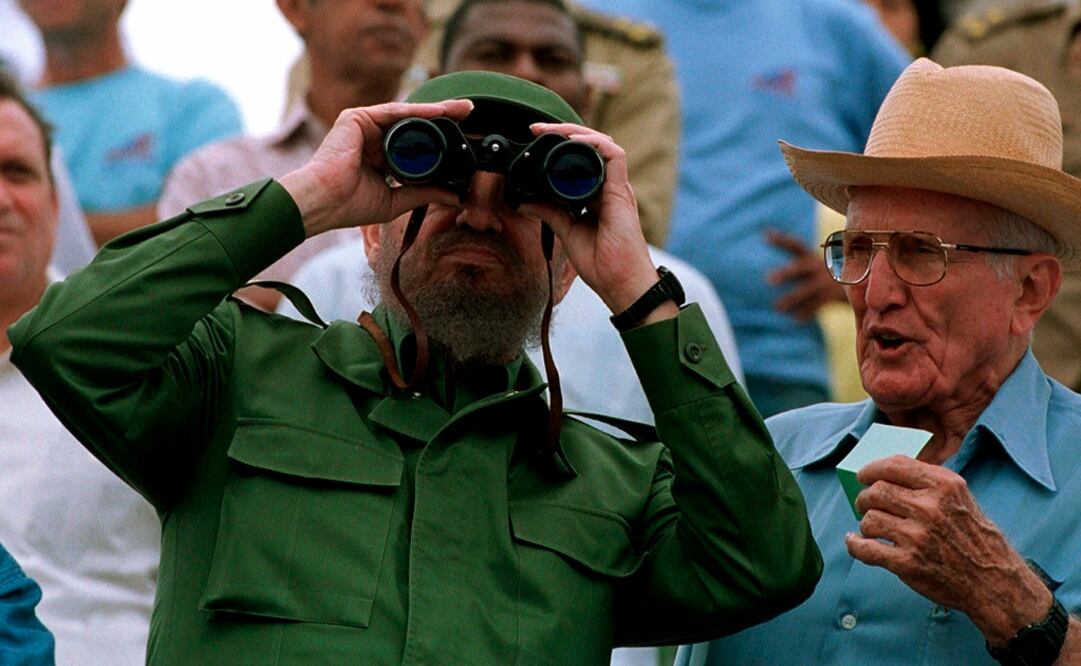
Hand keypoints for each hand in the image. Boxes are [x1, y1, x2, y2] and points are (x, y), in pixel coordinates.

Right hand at [279, 100, 473, 236]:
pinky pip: (394, 111)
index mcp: (379, 156)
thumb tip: (455, 197)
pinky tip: (438, 112)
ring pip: (407, 115)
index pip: (415, 143)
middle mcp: (372, 137)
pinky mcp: (357, 117)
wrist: (323, 202)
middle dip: (442, 117)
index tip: (463, 138)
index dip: (439, 139)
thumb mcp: (396, 199)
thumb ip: (424, 193)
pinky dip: (417, 111)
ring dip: (435, 110)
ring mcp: (364, 125)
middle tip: (469, 111)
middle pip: (414, 124)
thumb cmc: (349, 204)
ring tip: (461, 109)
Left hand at [518, 123, 661, 316]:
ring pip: (602, 144)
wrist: (620, 283)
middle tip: (536, 129)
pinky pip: (615, 155)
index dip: (558, 146)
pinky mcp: (622, 192)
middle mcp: (608, 187)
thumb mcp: (567, 232)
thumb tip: (524, 202)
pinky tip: (575, 142)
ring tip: (552, 130)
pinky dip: (595, 143)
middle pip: (589, 147)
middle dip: (563, 133)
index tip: (533, 141)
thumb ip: (550, 213)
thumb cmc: (603, 264)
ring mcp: (617, 188)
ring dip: (576, 133)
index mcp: (596, 195)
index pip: (579, 160)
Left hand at [766, 229, 846, 320]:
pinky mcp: (832, 296)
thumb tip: (770, 248)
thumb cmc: (827, 275)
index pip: (796, 245)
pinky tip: (795, 320)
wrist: (859, 285)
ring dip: (791, 299)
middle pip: (800, 268)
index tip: (765, 235)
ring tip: (777, 307)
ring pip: (806, 290)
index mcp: (811, 256)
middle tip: (768, 279)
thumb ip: (798, 264)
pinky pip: (817, 305)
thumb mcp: (815, 265)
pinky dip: (806, 312)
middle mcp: (819, 266)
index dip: (781, 240)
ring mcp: (826, 281)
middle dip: (785, 273)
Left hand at [848, 455, 1052, 644]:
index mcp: (944, 485)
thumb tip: (884, 471)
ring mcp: (917, 536)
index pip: (894, 465)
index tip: (863, 475)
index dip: (871, 469)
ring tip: (871, 527)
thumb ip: (927, 481)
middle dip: (865, 497)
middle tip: (864, 504)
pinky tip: (854, 541)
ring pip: (869, 519)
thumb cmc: (974, 536)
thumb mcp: (960, 497)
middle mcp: (930, 507)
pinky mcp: (907, 563)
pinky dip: (854, 544)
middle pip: (876, 491)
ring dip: (865, 523)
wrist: (993, 581)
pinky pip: (865, 549)